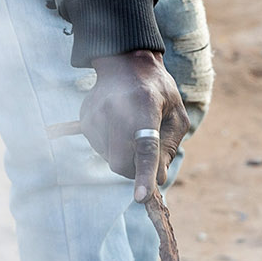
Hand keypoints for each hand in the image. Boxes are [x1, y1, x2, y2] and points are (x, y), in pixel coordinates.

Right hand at [80, 50, 187, 199]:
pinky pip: (100, 148)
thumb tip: (158, 179)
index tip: (141, 197)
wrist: (126, 63)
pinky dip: (112, 145)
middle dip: (134, 170)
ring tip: (131, 127)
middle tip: (147, 155)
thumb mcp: (177, 115)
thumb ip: (170, 148)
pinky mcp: (85, 119)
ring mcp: (96, 114)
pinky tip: (118, 124)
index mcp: (146, 106)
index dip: (144, 174)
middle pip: (121, 162)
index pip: (144, 147)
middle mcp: (116, 109)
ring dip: (124, 154)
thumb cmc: (158, 92)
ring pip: (110, 158)